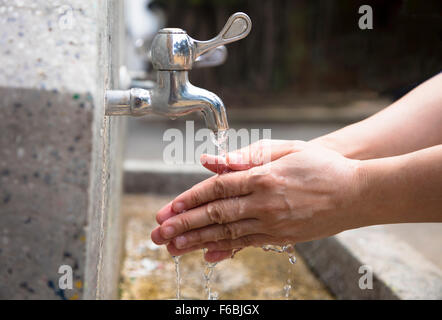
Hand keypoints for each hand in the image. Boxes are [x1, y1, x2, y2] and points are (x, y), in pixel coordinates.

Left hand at [151, 140, 362, 261]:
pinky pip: (247, 244)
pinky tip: (206, 256)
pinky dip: (225, 250)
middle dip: (182, 225)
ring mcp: (273, 224)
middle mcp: (264, 204)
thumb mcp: (286, 150)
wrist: (358, 193)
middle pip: (215, 215)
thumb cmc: (322, 166)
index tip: (166, 209)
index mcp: (263, 177)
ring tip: (172, 248)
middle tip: (158, 234)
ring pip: (226, 234)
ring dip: (195, 241)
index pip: (215, 189)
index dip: (187, 199)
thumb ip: (246, 157)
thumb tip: (211, 160)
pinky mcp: (282, 238)